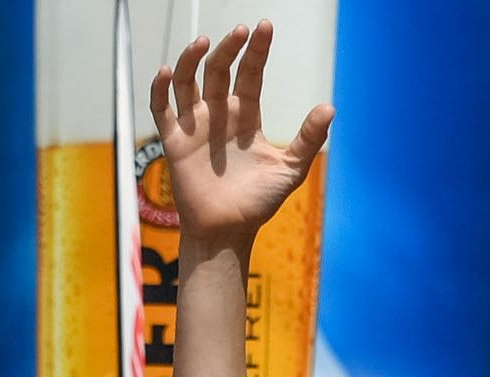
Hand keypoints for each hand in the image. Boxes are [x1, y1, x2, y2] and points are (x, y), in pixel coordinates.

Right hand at [154, 22, 332, 244]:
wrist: (228, 234)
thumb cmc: (257, 204)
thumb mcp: (289, 171)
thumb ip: (308, 139)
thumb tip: (329, 108)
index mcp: (245, 117)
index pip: (250, 74)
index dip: (257, 51)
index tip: (265, 27)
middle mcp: (219, 115)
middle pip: (219, 70)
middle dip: (228, 49)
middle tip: (241, 31)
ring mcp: (195, 126)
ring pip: (187, 80)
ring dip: (192, 59)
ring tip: (203, 42)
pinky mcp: (175, 141)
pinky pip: (161, 108)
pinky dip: (159, 88)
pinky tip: (166, 71)